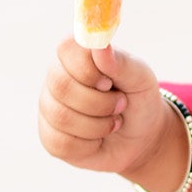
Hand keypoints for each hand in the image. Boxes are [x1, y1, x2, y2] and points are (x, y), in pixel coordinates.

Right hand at [38, 40, 176, 181]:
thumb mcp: (140, 79)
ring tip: (113, 122)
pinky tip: (98, 139)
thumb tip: (101, 46)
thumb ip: (121, 62)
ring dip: (99, 125)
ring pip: (62, 118)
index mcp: (76, 55)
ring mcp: (49, 108)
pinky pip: (61, 143)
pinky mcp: (50, 137)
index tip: (109, 83)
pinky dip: (90, 145)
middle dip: (100, 103)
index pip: (66, 50)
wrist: (142, 137)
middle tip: (121, 105)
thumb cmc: (139, 100)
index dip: (88, 70)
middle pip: (61, 86)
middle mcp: (57, 77)